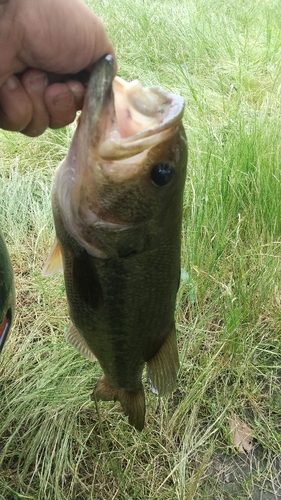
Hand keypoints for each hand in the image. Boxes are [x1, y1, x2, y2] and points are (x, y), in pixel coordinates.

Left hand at [0, 0, 115, 135]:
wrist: (10, 14)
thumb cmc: (54, 20)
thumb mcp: (97, 41)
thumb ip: (106, 74)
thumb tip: (102, 97)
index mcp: (66, 68)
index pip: (79, 106)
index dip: (78, 102)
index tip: (76, 86)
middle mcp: (44, 81)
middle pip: (61, 119)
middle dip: (60, 105)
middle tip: (53, 85)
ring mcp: (21, 92)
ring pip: (39, 125)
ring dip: (38, 103)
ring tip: (29, 75)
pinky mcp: (1, 103)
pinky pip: (17, 122)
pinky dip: (17, 104)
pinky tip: (10, 82)